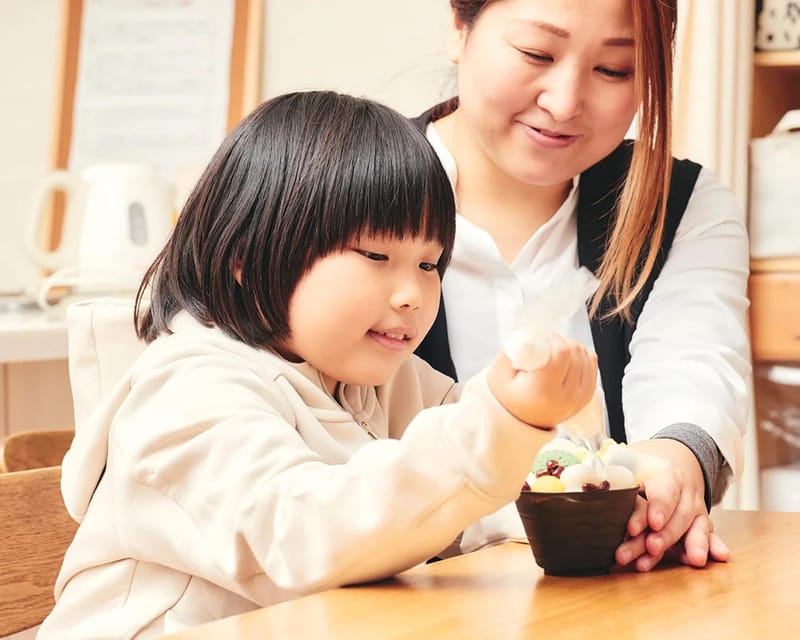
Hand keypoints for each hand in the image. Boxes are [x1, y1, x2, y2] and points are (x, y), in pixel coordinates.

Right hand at [487, 334, 596, 428]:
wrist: (519, 421)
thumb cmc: (507, 397)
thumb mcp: (500, 372)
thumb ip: (515, 349)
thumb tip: (533, 333)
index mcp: (543, 390)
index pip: (562, 352)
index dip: (553, 339)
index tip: (542, 340)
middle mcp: (566, 397)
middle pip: (576, 352)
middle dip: (561, 343)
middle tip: (546, 348)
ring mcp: (579, 399)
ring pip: (587, 356)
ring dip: (571, 349)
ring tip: (554, 356)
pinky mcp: (586, 397)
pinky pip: (592, 365)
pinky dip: (581, 357)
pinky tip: (566, 362)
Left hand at [615, 439, 730, 570]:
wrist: (677, 455)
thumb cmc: (645, 460)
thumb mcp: (629, 458)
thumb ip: (614, 472)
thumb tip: (589, 483)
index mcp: (664, 472)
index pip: (662, 490)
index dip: (658, 507)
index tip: (651, 523)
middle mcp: (683, 490)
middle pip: (675, 515)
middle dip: (666, 534)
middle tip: (652, 548)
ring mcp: (694, 506)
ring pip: (694, 525)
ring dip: (693, 544)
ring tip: (692, 560)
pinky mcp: (699, 520)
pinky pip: (708, 532)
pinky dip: (714, 544)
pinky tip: (719, 556)